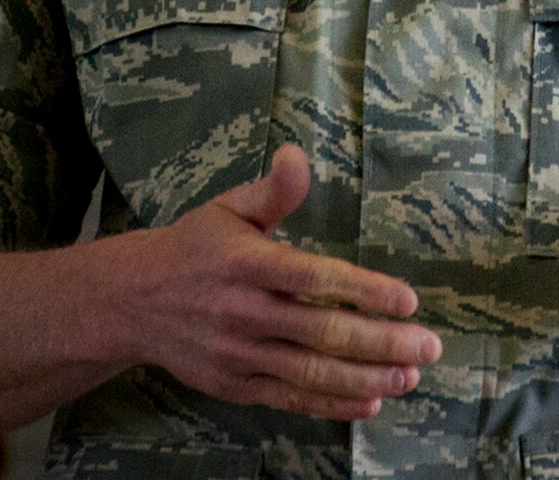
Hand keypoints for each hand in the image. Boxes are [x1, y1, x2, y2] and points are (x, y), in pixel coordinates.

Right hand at [106, 145, 440, 420]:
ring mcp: (238, 354)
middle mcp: (243, 313)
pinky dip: (330, 405)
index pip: (314, 278)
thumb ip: (274, 189)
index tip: (407, 299)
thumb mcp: (230, 206)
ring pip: (309, 372)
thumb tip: (297, 154)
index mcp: (247, 263)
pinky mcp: (234, 385)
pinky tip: (369, 403)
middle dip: (381, 342)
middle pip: (321, 332)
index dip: (363, 290)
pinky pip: (288, 398)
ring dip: (365, 378)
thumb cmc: (195, 246)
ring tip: (409, 377)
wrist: (130, 301)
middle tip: (428, 345)